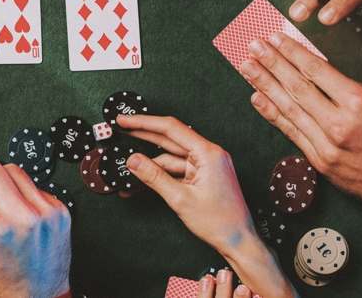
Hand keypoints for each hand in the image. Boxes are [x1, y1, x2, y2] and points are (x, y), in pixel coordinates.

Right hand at [117, 116, 294, 297]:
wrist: (238, 241)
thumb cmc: (220, 222)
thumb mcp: (180, 199)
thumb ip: (154, 176)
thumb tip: (134, 160)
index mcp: (208, 153)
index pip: (171, 128)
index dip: (144, 122)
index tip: (125, 120)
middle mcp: (209, 154)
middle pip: (170, 139)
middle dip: (144, 135)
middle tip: (122, 128)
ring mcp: (206, 165)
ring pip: (170, 157)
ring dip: (150, 163)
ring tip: (128, 168)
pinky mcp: (202, 175)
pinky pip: (176, 169)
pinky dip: (160, 174)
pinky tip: (143, 180)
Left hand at [242, 32, 361, 226]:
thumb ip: (349, 86)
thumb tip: (318, 70)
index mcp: (358, 102)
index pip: (316, 71)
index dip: (292, 52)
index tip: (275, 38)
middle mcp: (339, 123)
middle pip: (297, 87)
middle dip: (271, 63)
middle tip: (253, 46)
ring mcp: (325, 144)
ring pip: (288, 108)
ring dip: (264, 84)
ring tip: (247, 67)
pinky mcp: (317, 160)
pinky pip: (290, 131)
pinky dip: (271, 113)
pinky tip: (257, 97)